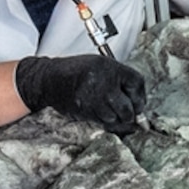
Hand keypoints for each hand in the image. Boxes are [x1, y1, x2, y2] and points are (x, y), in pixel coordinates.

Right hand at [13, 52, 146, 130]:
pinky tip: (98, 112)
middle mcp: (102, 82)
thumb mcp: (101, 66)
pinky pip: (102, 122)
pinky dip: (104, 120)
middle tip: (127, 113)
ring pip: (114, 118)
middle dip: (130, 114)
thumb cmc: (77, 72)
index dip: (140, 97)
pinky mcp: (83, 110)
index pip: (136, 84)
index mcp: (109, 67)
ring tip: (107, 109)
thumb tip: (139, 105)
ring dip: (115, 118)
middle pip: (128, 107)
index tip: (138, 103)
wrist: (49, 78)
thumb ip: (120, 81)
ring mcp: (92, 98)